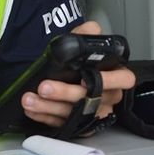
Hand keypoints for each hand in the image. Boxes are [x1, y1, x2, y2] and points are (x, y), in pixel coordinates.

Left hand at [20, 21, 135, 130]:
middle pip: (93, 100)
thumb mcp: (80, 43)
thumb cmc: (76, 62)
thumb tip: (92, 28)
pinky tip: (32, 109)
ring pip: (74, 114)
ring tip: (29, 99)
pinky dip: (44, 117)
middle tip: (44, 87)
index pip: (124, 79)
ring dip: (49, 107)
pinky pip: (62, 124)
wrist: (60, 75)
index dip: (108, 81)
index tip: (85, 79)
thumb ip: (85, 33)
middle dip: (66, 94)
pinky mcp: (78, 126)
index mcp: (116, 75)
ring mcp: (93, 113)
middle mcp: (108, 97)